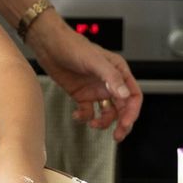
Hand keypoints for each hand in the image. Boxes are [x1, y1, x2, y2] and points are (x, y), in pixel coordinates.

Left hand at [28, 19, 141, 140]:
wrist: (48, 45)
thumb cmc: (72, 46)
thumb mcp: (94, 61)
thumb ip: (111, 78)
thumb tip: (125, 96)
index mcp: (118, 71)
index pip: (133, 96)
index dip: (132, 111)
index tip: (125, 124)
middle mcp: (109, 82)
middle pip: (123, 108)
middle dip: (121, 123)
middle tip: (117, 136)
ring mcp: (95, 89)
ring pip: (107, 113)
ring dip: (103, 122)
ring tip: (93, 124)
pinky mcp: (82, 95)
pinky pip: (89, 112)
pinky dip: (85, 117)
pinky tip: (77, 115)